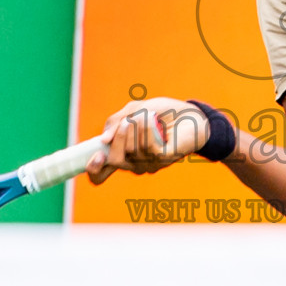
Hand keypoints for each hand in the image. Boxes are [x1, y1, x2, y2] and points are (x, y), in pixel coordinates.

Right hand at [85, 97, 211, 184]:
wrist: (192, 114)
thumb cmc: (163, 113)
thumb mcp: (133, 110)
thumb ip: (115, 122)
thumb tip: (103, 140)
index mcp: (123, 154)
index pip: (101, 174)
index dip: (93, 170)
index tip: (94, 156)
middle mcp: (134, 163)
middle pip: (114, 160)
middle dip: (118, 139)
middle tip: (126, 122)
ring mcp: (150, 164)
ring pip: (130, 151)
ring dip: (136, 127)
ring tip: (148, 114)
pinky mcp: (164, 159)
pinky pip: (147, 147)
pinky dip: (146, 128)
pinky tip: (152, 118)